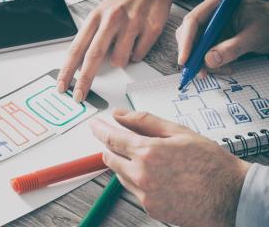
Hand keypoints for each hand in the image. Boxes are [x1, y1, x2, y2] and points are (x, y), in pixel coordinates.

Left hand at [57, 0, 177, 101]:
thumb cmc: (122, 5)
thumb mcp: (100, 16)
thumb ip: (89, 39)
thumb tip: (77, 67)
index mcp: (95, 17)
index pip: (76, 48)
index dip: (67, 70)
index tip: (62, 86)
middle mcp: (112, 19)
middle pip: (94, 56)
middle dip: (85, 80)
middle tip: (79, 96)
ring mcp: (132, 23)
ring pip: (119, 61)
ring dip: (120, 60)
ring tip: (124, 44)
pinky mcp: (151, 28)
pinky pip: (138, 56)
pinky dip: (136, 54)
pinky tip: (137, 40)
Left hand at [90, 108, 250, 225]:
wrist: (230, 196)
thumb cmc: (210, 164)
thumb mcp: (179, 132)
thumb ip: (145, 122)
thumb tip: (121, 115)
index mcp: (148, 152)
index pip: (111, 138)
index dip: (99, 130)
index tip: (94, 125)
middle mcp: (141, 175)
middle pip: (110, 158)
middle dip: (111, 147)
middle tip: (121, 140)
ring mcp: (144, 194)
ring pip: (120, 174)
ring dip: (125, 164)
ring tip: (151, 160)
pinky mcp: (149, 208)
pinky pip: (133, 190)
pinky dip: (137, 180)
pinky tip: (157, 176)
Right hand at [176, 0, 268, 76]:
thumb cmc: (267, 24)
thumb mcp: (253, 36)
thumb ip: (232, 48)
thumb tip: (209, 60)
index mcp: (217, 4)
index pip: (193, 21)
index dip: (186, 41)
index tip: (185, 60)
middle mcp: (208, 13)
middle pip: (187, 35)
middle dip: (193, 56)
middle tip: (200, 72)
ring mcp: (207, 26)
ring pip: (192, 47)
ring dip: (202, 63)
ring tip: (222, 70)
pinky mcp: (209, 38)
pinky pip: (201, 53)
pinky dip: (209, 64)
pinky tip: (224, 67)